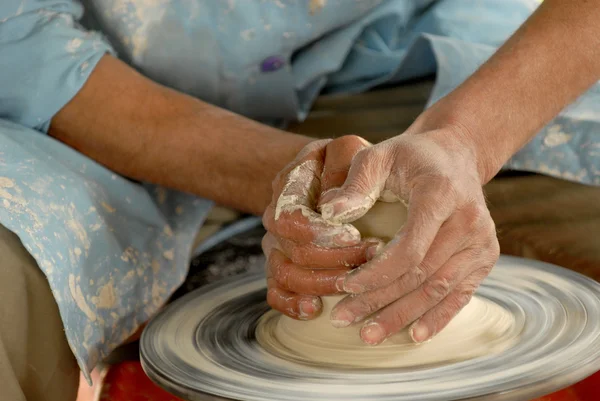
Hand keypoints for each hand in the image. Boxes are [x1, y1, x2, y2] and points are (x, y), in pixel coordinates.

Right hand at [262, 136, 383, 319]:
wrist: (335, 175)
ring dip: (321, 284)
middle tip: (370, 258)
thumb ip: (343, 167)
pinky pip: (276, 292)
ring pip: (285, 275)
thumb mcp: (349, 149)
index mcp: (288, 188)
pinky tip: (315, 309)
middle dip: (333, 261)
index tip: (355, 235)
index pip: (290, 217)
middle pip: (292, 251)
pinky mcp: (283, 266)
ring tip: (353, 286)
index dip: (320, 233)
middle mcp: (276, 218)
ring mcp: (278, 245)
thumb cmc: (347, 163)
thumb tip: (333, 208)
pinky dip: (292, 304)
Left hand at [321, 128, 499, 344]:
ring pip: (438, 290)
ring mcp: (481, 242)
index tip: (344, 286)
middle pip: (421, 275)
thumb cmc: (410, 157)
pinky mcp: (485, 257)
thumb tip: (330, 214)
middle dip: (379, 301)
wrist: (454, 156)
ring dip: (401, 316)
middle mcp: (469, 220)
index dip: (376, 274)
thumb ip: (355, 183)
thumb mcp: (378, 155)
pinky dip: (438, 317)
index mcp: (441, 194)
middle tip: (344, 319)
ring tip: (368, 334)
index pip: (410, 248)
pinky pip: (460, 294)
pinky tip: (415, 335)